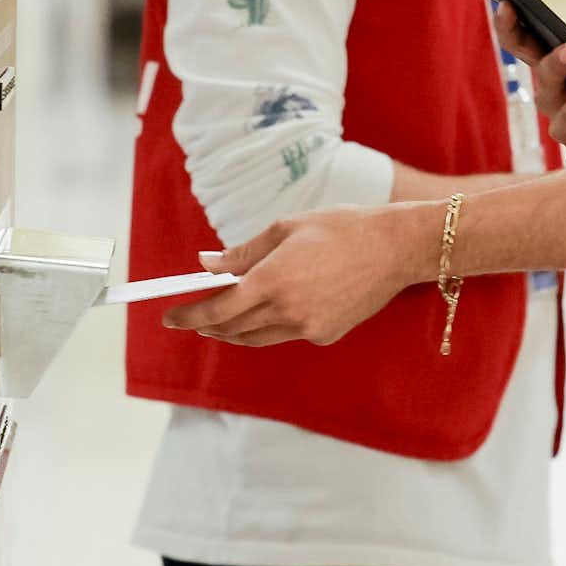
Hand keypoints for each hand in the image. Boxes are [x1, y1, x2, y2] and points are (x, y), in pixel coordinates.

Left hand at [162, 204, 430, 346]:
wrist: (395, 248)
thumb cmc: (340, 228)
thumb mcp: (285, 229)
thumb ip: (242, 252)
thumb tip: (208, 264)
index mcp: (272, 281)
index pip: (217, 310)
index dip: (189, 317)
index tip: (170, 317)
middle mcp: (287, 311)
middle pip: (233, 329)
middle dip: (207, 326)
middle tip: (190, 318)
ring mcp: (308, 327)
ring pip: (257, 337)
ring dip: (234, 331)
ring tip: (219, 321)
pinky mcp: (325, 334)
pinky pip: (287, 334)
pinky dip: (270, 325)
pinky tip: (269, 311)